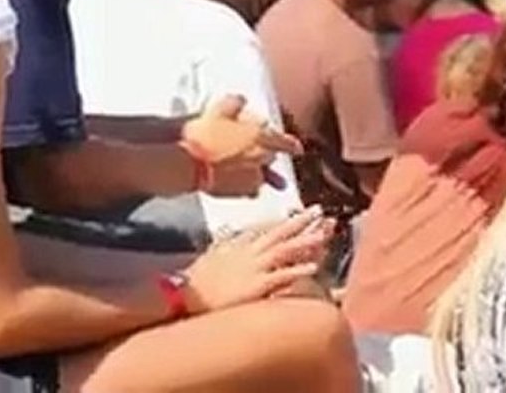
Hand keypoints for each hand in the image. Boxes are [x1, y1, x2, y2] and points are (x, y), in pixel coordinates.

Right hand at [182, 95, 302, 195]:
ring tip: (251, 173)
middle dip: (267, 156)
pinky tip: (240, 184)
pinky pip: (249, 190)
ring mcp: (251, 177)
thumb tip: (240, 99)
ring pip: (261, 176)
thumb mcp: (219, 109)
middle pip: (271, 159)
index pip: (286, 142)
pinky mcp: (238, 191)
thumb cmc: (203, 134)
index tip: (298, 149)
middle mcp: (261, 158)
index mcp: (261, 137)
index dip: (292, 145)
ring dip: (257, 173)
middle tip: (261, 155)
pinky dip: (247, 186)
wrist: (188, 161)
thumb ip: (234, 103)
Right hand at [183, 207, 333, 313]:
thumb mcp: (212, 255)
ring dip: (306, 241)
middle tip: (319, 210)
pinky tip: (315, 267)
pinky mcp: (256, 286)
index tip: (301, 214)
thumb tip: (230, 233)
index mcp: (239, 244)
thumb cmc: (195, 280)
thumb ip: (225, 243)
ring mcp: (254, 267)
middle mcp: (249, 252)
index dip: (285, 221)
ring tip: (324, 233)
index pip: (266, 228)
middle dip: (300, 221)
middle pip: (279, 233)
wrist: (182, 295)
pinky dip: (298, 270)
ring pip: (285, 250)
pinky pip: (282, 276)